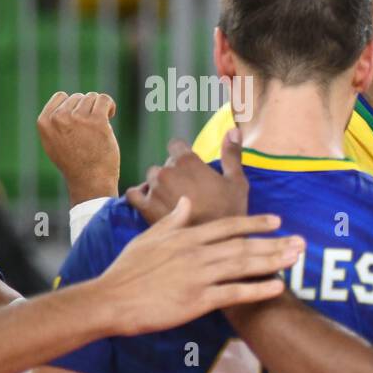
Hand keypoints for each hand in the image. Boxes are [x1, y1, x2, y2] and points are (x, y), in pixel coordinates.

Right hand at [37, 91, 121, 205]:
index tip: (81, 118)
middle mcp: (59, 118)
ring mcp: (77, 118)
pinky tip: (110, 115)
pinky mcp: (96, 121)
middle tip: (93, 128)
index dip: (73, 105)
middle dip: (87, 109)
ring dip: (99, 109)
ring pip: (92, 98)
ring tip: (100, 125)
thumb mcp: (53, 143)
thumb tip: (63, 106)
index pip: (61, 97)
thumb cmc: (74, 164)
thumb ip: (54, 124)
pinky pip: (104, 100)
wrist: (90, 180)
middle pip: (78, 97)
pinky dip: (109, 105)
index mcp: (44, 121)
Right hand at [97, 197, 302, 335]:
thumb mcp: (148, 238)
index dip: (255, 223)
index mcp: (186, 237)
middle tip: (302, 241)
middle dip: (275, 243)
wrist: (110, 299)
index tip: (277, 221)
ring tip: (296, 259)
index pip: (227, 226)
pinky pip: (234, 293)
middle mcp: (196, 253)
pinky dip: (257, 289)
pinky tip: (277, 286)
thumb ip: (171, 220)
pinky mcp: (197, 300)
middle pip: (243, 245)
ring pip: (243, 266)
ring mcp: (198, 276)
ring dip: (273, 261)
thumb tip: (184, 201)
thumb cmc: (128, 270)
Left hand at [126, 129, 247, 225]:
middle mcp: (167, 171)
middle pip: (165, 164)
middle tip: (189, 192)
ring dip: (160, 185)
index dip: (184, 155)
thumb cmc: (230, 211)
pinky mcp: (145, 206)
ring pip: (151, 179)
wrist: (214, 243)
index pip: (176, 145)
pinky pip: (134, 194)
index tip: (192, 168)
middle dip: (175, 174)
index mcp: (187, 161)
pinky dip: (142, 196)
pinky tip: (154, 203)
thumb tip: (233, 129)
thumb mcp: (237, 182)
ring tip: (174, 201)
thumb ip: (232, 154)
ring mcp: (154, 188)